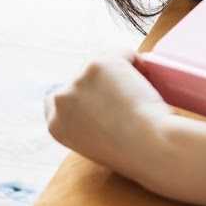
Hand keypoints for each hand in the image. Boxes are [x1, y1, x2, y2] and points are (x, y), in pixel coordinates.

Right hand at [43, 51, 171, 190]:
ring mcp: (77, 80)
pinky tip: (146, 85)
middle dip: (107, 81)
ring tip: (140, 97)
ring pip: (105, 61)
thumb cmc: (136, 152)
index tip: (104, 98)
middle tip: (130, 100)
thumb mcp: (98, 144)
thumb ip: (89, 123)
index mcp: (56, 125)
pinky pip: (124, 52)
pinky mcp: (98, 64)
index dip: (84, 93)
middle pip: (84, 75)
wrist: (148, 146)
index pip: (57, 97)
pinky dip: (139, 64)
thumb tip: (101, 102)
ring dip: (123, 72)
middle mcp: (60, 100)